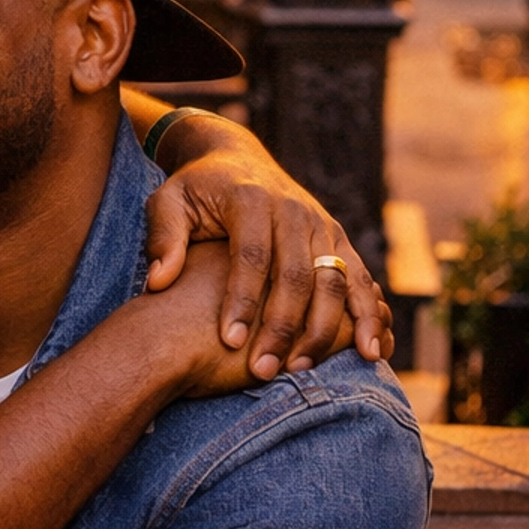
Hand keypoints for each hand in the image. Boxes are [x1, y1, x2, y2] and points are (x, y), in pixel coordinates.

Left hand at [145, 139, 389, 381]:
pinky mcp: (338, 239)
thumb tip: (159, 281)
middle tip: (263, 370)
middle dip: (281, 327)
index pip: (251, 255)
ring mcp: (321, 224)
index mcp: (251, 199)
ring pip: (334, 280)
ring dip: (326, 329)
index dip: (242, 299)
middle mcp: (294, 210)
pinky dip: (368, 314)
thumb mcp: (168, 201)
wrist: (236, 158)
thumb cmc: (197, 189)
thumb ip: (163, 237)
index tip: (229, 341)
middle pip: (296, 274)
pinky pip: (359, 278)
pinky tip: (369, 350)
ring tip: (306, 368)